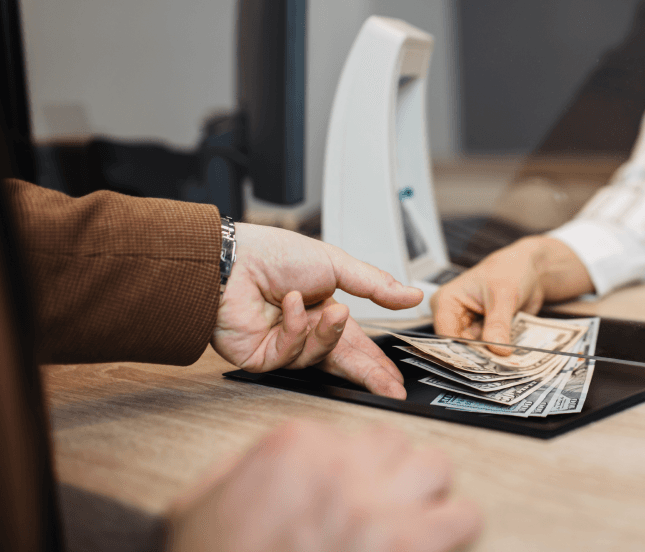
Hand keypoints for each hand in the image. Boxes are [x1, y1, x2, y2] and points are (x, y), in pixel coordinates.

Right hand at [168, 420, 482, 551]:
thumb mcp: (203, 502)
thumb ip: (242, 467)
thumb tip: (274, 460)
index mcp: (294, 448)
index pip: (349, 434)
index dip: (351, 468)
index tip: (347, 490)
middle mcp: (341, 467)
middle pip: (396, 443)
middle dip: (391, 473)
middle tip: (380, 505)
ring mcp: (378, 506)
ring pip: (436, 467)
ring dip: (425, 494)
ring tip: (411, 521)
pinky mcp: (408, 545)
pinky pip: (462, 516)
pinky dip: (454, 528)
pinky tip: (435, 543)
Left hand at [213, 223, 422, 397]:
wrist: (232, 258)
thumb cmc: (273, 254)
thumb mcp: (336, 264)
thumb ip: (376, 285)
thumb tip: (412, 296)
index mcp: (325, 312)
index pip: (357, 345)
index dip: (378, 363)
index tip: (396, 380)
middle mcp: (305, 332)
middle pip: (342, 363)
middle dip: (368, 376)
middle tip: (390, 390)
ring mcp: (283, 347)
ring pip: (318, 357)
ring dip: (327, 333)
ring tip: (331, 310)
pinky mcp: (261, 358)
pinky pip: (289, 356)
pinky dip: (294, 328)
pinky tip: (289, 305)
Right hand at [432, 236, 592, 354]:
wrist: (531, 271)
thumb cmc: (510, 270)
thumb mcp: (504, 294)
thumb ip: (498, 323)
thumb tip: (497, 350)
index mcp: (447, 301)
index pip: (446, 334)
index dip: (461, 351)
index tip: (479, 366)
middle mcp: (454, 317)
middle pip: (460, 346)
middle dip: (478, 358)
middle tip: (496, 369)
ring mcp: (470, 327)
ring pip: (476, 351)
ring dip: (491, 358)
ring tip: (506, 366)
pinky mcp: (485, 334)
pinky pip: (490, 350)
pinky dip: (500, 354)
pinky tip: (511, 362)